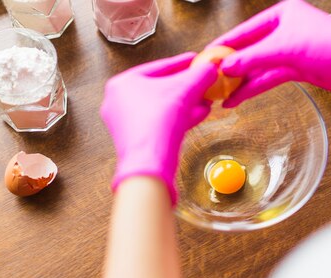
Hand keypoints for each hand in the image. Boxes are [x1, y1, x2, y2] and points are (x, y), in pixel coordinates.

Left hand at [101, 52, 217, 204]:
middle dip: (187, 87)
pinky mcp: (136, 141)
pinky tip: (199, 115)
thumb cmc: (158, 123)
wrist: (149, 164)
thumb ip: (200, 75)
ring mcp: (125, 124)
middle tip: (204, 82)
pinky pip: (160, 124)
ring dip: (187, 104)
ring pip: (162, 108)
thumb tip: (211, 67)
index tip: (197, 60)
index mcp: (122, 83)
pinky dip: (179, 118)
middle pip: (161, 89)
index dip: (183, 63)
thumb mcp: (185, 90)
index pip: (159, 68)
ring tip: (206, 100)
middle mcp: (119, 102)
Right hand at [209, 0, 330, 114]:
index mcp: (282, 14)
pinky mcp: (296, 69)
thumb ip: (253, 58)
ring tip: (220, 96)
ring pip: (258, 67)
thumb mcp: (286, 50)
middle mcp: (284, 30)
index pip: (245, 30)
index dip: (225, 45)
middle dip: (231, 66)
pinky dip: (254, 88)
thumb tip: (226, 66)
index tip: (206, 57)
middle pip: (250, 49)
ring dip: (241, 82)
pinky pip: (269, 78)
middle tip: (210, 80)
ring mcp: (290, 51)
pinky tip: (238, 98)